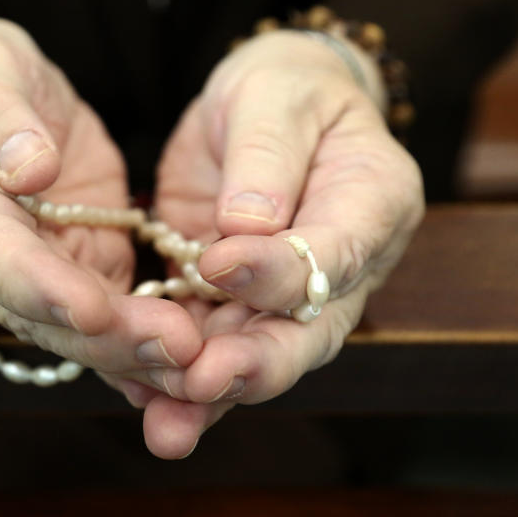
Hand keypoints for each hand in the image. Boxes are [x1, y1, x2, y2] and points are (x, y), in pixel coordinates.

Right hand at [0, 18, 202, 426]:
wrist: (5, 101)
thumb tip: (24, 168)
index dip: (35, 286)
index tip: (89, 307)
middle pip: (36, 314)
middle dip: (103, 337)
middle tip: (173, 347)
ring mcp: (35, 274)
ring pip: (75, 331)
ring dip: (132, 352)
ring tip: (195, 361)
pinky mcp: (81, 274)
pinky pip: (109, 322)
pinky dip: (142, 349)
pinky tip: (188, 371)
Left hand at [140, 30, 423, 457]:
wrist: (266, 108)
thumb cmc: (285, 88)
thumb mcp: (275, 93)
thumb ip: (268, 154)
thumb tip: (249, 224)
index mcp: (373, 201)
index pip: (336, 252)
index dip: (280, 269)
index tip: (220, 264)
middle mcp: (342, 264)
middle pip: (309, 331)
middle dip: (255, 364)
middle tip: (205, 383)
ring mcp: (288, 293)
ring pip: (259, 354)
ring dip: (212, 394)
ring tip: (168, 428)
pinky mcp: (235, 303)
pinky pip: (213, 346)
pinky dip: (178, 377)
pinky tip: (144, 405)